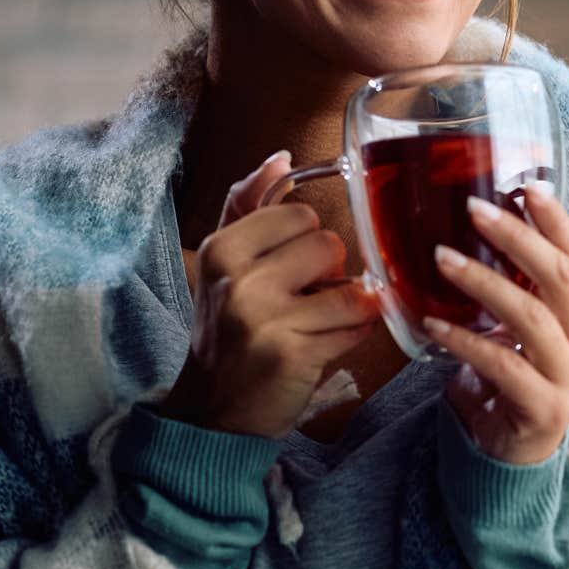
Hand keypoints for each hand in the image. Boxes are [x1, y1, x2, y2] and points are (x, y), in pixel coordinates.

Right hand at [158, 151, 380, 437]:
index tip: (292, 266)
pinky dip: (354, 334)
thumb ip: (249, 206)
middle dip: (329, 273)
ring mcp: (265, 318)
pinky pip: (355, 326)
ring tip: (320, 321)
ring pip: (349, 287)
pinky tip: (329, 343)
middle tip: (306, 298)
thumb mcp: (223, 265)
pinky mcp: (292, 354)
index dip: (307, 240)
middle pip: (329, 245)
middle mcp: (238, 280)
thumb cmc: (225, 329)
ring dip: (347, 306)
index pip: (299, 214)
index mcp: (222, 249)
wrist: (213, 410)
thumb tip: (283, 158)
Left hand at [425, 183, 568, 463]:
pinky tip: (434, 325)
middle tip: (474, 209)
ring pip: (532, 318)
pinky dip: (466, 341)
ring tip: (442, 258)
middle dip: (518, 238)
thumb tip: (557, 226)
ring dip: (484, 283)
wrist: (514, 456)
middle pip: (562, 279)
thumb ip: (541, 286)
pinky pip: (504, 365)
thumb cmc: (516, 383)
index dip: (556, 221)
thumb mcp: (530, 330)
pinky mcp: (544, 410)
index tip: (527, 186)